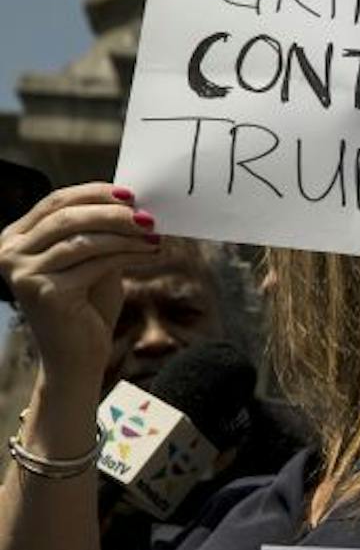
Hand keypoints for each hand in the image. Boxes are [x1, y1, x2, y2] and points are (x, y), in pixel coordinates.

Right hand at [0, 184, 160, 390]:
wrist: (77, 356)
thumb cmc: (86, 305)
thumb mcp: (89, 259)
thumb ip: (98, 231)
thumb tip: (130, 201)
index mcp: (15, 238)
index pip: (56, 202)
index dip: (95, 193)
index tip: (131, 193)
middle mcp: (10, 253)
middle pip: (67, 216)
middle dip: (112, 212)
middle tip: (148, 214)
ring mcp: (24, 273)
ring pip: (83, 239)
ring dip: (125, 233)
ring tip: (155, 234)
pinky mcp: (45, 292)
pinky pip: (96, 263)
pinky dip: (128, 254)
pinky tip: (152, 253)